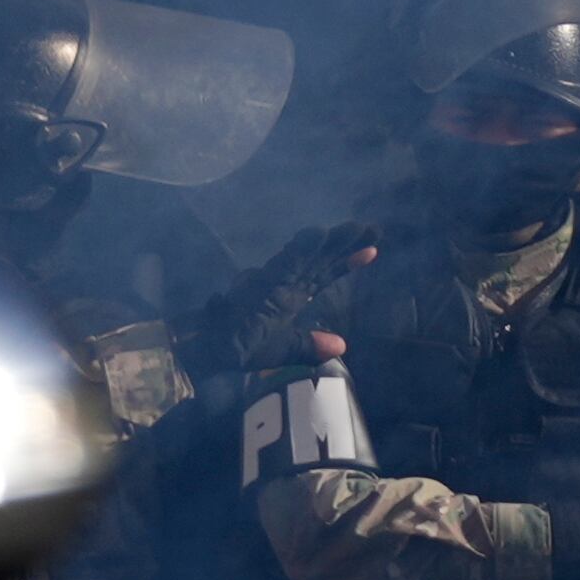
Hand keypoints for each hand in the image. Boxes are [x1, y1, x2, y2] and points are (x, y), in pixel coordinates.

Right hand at [182, 223, 380, 378]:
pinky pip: (284, 263)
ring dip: (330, 241)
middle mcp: (283, 285)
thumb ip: (309, 346)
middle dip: (345, 244)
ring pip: (307, 256)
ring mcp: (273, 281)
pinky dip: (302, 248)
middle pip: (320, 260)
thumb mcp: (281, 351)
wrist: (207, 352)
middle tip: (372, 227)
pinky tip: (320, 233)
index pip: (323, 276)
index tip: (372, 250)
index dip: (346, 262)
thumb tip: (342, 345)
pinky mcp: (261, 284)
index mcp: (289, 298)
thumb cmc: (238, 349)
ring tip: (357, 227)